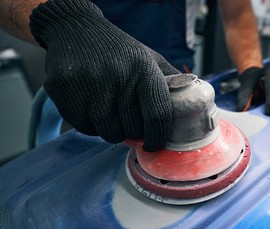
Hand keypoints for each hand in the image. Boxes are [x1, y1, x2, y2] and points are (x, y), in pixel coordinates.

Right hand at [29, 0, 179, 151]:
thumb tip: (191, 103)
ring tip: (111, 113)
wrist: (75, 29)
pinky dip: (91, 126)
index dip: (158, 137)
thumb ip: (170, 81)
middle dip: (134, 133)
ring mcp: (89, 84)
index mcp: (144, 69)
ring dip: (112, 131)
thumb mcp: (149, 58)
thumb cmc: (118, 50)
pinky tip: (92, 108)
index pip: (158, 116)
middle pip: (132, 129)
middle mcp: (117, 77)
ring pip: (108, 132)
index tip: (154, 144)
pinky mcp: (64, 91)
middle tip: (130, 123)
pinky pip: (84, 128)